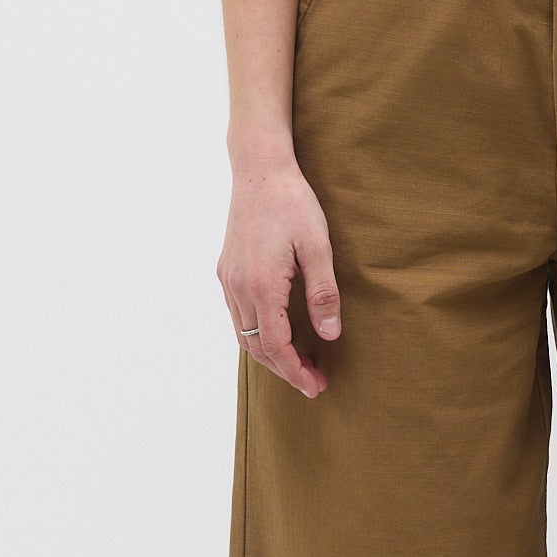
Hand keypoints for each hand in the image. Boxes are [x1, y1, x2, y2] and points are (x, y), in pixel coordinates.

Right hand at [219, 151, 340, 398]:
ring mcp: (228, 279)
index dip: (295, 371)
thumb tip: (329, 336)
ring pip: (243, 333)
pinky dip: (256, 333)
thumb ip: (323, 293)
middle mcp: (238, 287)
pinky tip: (276, 332)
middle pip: (256, 346)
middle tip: (313, 381)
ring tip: (298, 362)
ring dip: (269, 353)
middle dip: (284, 369)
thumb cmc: (293, 203)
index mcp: (262, 285)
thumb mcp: (318, 246)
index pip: (276, 345)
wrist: (259, 170)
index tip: (316, 386)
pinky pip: (237, 315)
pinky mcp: (226, 269)